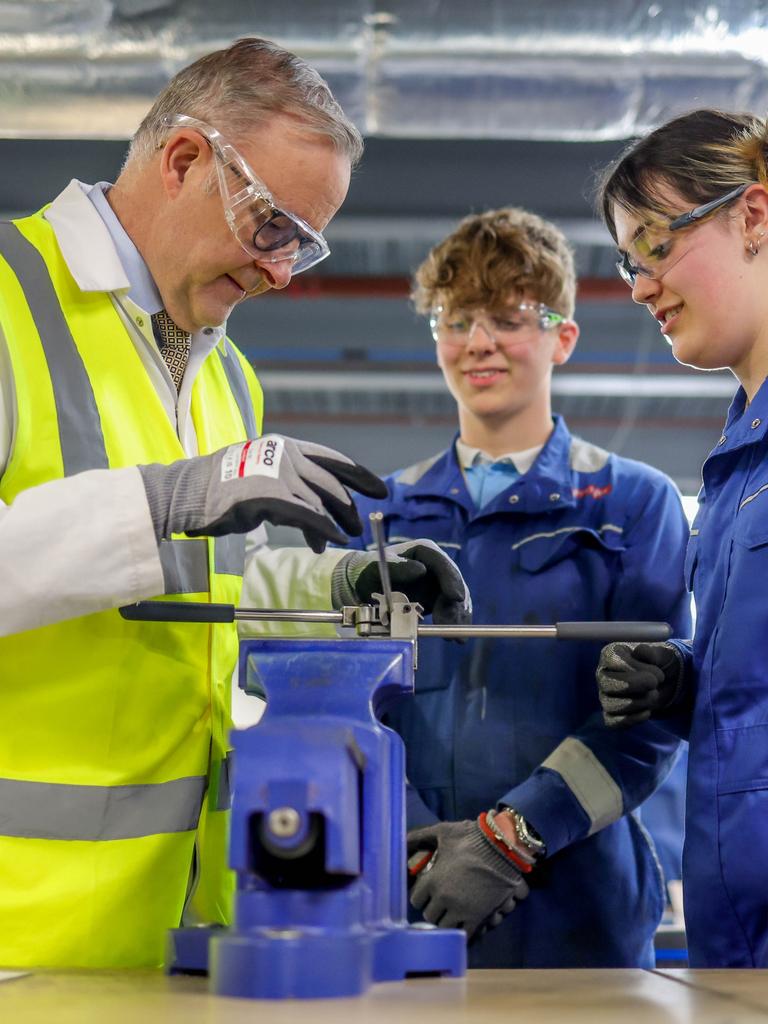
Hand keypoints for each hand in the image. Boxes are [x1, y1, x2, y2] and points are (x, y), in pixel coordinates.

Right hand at [138, 434, 386, 553]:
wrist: (188, 493)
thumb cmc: (220, 491)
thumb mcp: (262, 480)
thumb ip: (291, 491)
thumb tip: (317, 520)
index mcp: (285, 445)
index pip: (333, 459)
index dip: (359, 475)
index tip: (380, 489)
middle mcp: (287, 455)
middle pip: (333, 482)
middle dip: (350, 506)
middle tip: (359, 524)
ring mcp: (280, 473)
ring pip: (323, 500)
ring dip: (339, 521)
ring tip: (347, 536)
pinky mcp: (273, 496)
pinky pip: (310, 516)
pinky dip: (325, 530)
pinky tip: (331, 540)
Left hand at [333, 540, 471, 624]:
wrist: (364, 585)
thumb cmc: (369, 570)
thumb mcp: (377, 566)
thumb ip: (398, 566)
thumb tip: (421, 570)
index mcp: (424, 552)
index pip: (442, 564)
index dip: (452, 580)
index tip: (456, 597)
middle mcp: (435, 566)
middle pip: (453, 584)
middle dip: (455, 605)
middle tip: (450, 623)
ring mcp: (438, 583)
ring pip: (455, 599)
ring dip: (456, 617)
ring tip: (453, 635)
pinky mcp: (437, 599)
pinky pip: (449, 610)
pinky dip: (452, 622)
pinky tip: (453, 635)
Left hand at [406, 819, 527, 939]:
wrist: (502, 847)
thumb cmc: (470, 838)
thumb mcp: (442, 832)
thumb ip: (419, 837)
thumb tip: (401, 840)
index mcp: (432, 880)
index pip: (416, 899)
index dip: (421, 895)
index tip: (426, 892)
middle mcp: (443, 898)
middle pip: (429, 915)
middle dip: (433, 908)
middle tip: (439, 901)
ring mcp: (461, 910)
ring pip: (444, 927)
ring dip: (446, 921)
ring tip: (451, 912)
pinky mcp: (478, 917)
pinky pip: (463, 934)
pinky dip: (461, 930)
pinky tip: (462, 923)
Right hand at [596, 641, 684, 727]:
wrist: (667, 682)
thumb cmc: (660, 663)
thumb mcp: (661, 653)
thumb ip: (651, 652)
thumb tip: (641, 651)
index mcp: (612, 655)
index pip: (612, 660)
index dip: (634, 667)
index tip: (656, 672)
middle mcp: (604, 675)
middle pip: (608, 684)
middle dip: (634, 685)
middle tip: (655, 683)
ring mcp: (605, 695)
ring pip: (612, 705)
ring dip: (638, 703)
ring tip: (655, 695)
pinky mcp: (612, 714)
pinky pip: (613, 722)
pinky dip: (632, 719)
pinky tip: (647, 712)